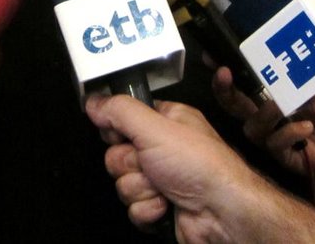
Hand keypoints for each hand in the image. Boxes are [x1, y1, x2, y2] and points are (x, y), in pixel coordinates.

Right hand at [87, 94, 265, 241]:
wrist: (221, 212)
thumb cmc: (199, 164)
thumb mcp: (156, 127)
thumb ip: (120, 111)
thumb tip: (93, 101)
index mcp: (166, 122)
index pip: (124, 120)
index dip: (118, 130)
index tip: (123, 135)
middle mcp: (163, 150)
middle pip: (117, 155)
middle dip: (130, 164)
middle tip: (151, 164)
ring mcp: (161, 181)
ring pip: (123, 183)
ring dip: (141, 189)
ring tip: (164, 188)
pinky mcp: (159, 208)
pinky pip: (133, 209)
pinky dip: (147, 210)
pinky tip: (166, 207)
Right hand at [211, 65, 314, 179]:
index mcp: (273, 95)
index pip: (244, 81)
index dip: (227, 70)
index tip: (213, 54)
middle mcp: (268, 117)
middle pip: (234, 104)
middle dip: (225, 89)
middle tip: (224, 72)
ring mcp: (275, 138)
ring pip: (254, 128)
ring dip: (265, 112)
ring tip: (278, 104)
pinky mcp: (287, 158)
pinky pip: (278, 145)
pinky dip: (289, 132)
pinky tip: (306, 127)